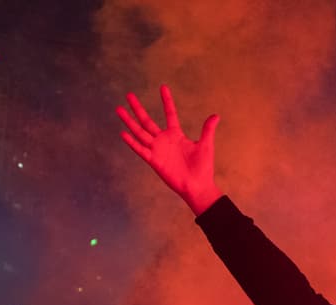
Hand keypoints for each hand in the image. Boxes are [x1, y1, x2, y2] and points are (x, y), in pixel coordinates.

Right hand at [117, 85, 221, 215]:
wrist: (198, 186)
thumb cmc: (202, 168)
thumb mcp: (205, 145)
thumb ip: (207, 130)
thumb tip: (216, 115)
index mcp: (176, 135)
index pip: (170, 114)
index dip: (167, 101)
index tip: (163, 87)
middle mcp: (164, 140)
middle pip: (147, 121)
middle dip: (138, 108)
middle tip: (129, 95)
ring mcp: (157, 150)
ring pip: (140, 132)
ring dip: (129, 121)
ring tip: (119, 109)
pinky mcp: (154, 161)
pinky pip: (141, 150)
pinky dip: (132, 142)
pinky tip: (123, 133)